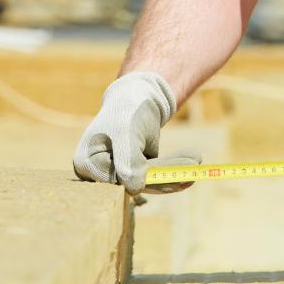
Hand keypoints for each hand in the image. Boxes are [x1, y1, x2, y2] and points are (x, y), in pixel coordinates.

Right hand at [72, 72, 201, 193]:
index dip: (144, 176)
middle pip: (135, 182)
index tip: (171, 174)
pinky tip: (192, 164)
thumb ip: (127, 161)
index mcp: (86, 163)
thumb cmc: (126, 108)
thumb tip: (134, 189)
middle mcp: (98, 173)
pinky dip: (174, 170)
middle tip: (193, 171)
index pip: (117, 178)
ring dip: (175, 174)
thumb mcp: (125, 131)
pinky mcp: (134, 172)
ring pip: (149, 182)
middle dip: (167, 177)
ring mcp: (117, 174)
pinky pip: (155, 177)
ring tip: (197, 163)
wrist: (136, 94)